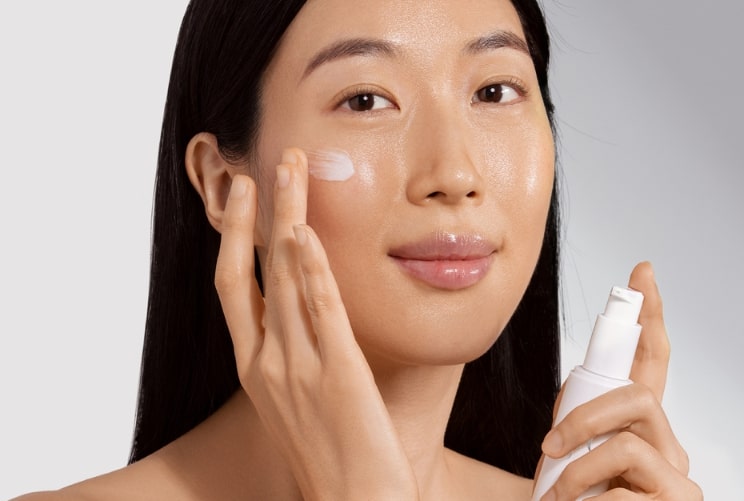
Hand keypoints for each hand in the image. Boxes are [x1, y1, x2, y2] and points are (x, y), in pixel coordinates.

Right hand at [214, 149, 417, 500]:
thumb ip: (294, 355)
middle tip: (270, 163)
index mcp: (255, 367)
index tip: (246, 197)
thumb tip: (304, 315)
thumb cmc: (327, 454)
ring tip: (295, 171)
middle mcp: (268, 360)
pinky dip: (310, 269)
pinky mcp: (338, 374)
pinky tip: (308, 232)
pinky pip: (320, 311)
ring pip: (284, 276)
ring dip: (288, 216)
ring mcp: (299, 366)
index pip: (234, 287)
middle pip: (254, 268)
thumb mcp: (297, 399)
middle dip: (259, 210)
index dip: (236, 237)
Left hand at [535, 262, 701, 499]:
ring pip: (626, 441)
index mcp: (642, 434)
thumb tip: (564, 408)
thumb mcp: (570, 465)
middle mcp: (669, 451)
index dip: (650, 316)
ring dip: (577, 469)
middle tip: (549, 444)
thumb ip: (578, 432)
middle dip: (585, 414)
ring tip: (556, 499)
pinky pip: (623, 488)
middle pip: (639, 397)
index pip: (652, 364)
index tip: (642, 273)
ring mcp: (678, 482)